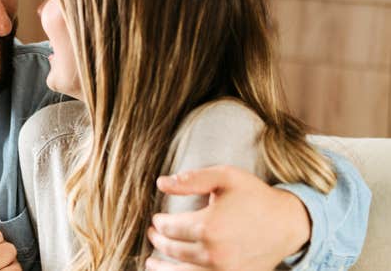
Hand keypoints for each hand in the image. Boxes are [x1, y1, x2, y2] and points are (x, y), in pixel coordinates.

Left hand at [145, 165, 310, 270]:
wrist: (288, 222)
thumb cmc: (255, 196)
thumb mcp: (224, 177)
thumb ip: (191, 179)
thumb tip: (161, 183)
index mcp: (208, 226)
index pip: (169, 228)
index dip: (159, 223)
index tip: (156, 219)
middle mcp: (214, 253)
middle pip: (173, 250)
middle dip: (159, 241)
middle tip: (153, 235)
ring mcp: (224, 270)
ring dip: (163, 268)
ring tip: (151, 262)